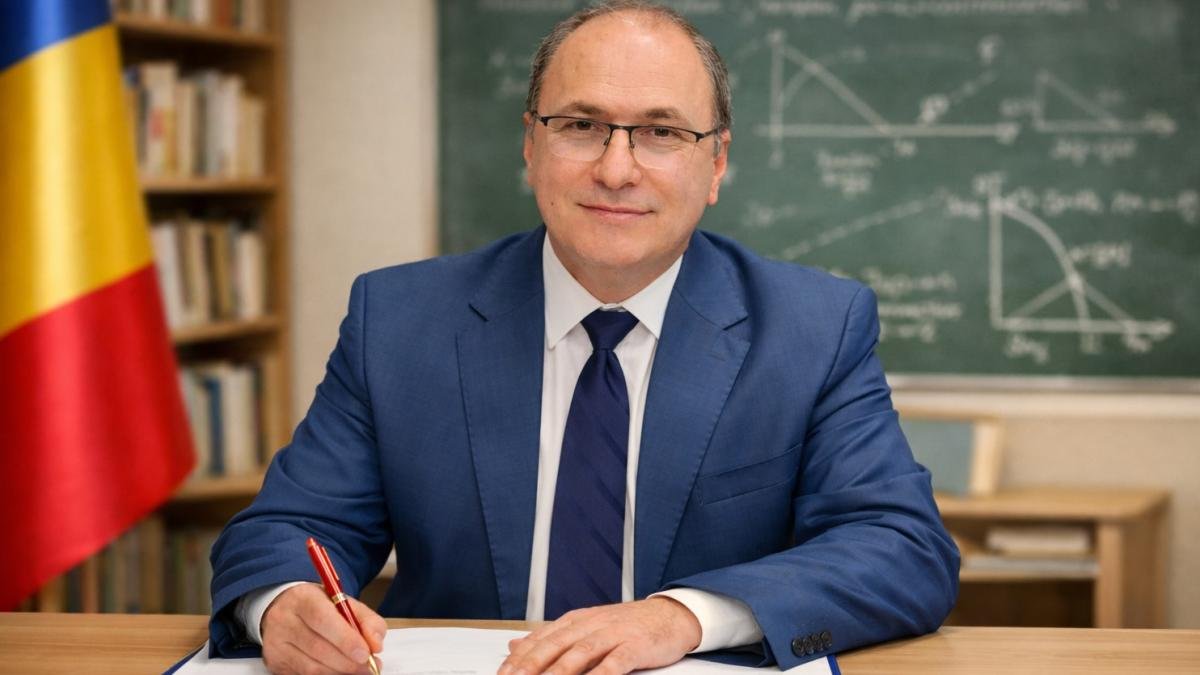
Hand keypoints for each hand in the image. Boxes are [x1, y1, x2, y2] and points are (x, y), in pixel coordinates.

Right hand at [260, 582, 386, 674]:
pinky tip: (340, 672)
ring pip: (311, 667)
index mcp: (302, 598)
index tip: (366, 652)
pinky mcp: (276, 663)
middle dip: (348, 662)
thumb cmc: (318, 606)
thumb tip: (376, 644)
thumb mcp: (343, 603)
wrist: (283, 610)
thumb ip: (366, 620)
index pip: (322, 618)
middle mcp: (284, 620)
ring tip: (359, 670)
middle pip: (317, 647)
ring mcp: (276, 644)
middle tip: (368, 666)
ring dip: (339, 672)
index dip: (345, 639)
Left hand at [499, 597, 701, 674]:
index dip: (519, 658)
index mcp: (575, 621)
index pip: (540, 639)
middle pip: (554, 646)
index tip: (503, 674)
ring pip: (580, 653)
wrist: (670, 615)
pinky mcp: (634, 646)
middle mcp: (591, 625)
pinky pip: (615, 662)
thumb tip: (515, 644)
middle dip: (530, 665)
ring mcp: (613, 634)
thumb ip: (551, 637)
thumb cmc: (627, 625)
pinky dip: (601, 674)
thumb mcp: (585, 626)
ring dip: (559, 671)